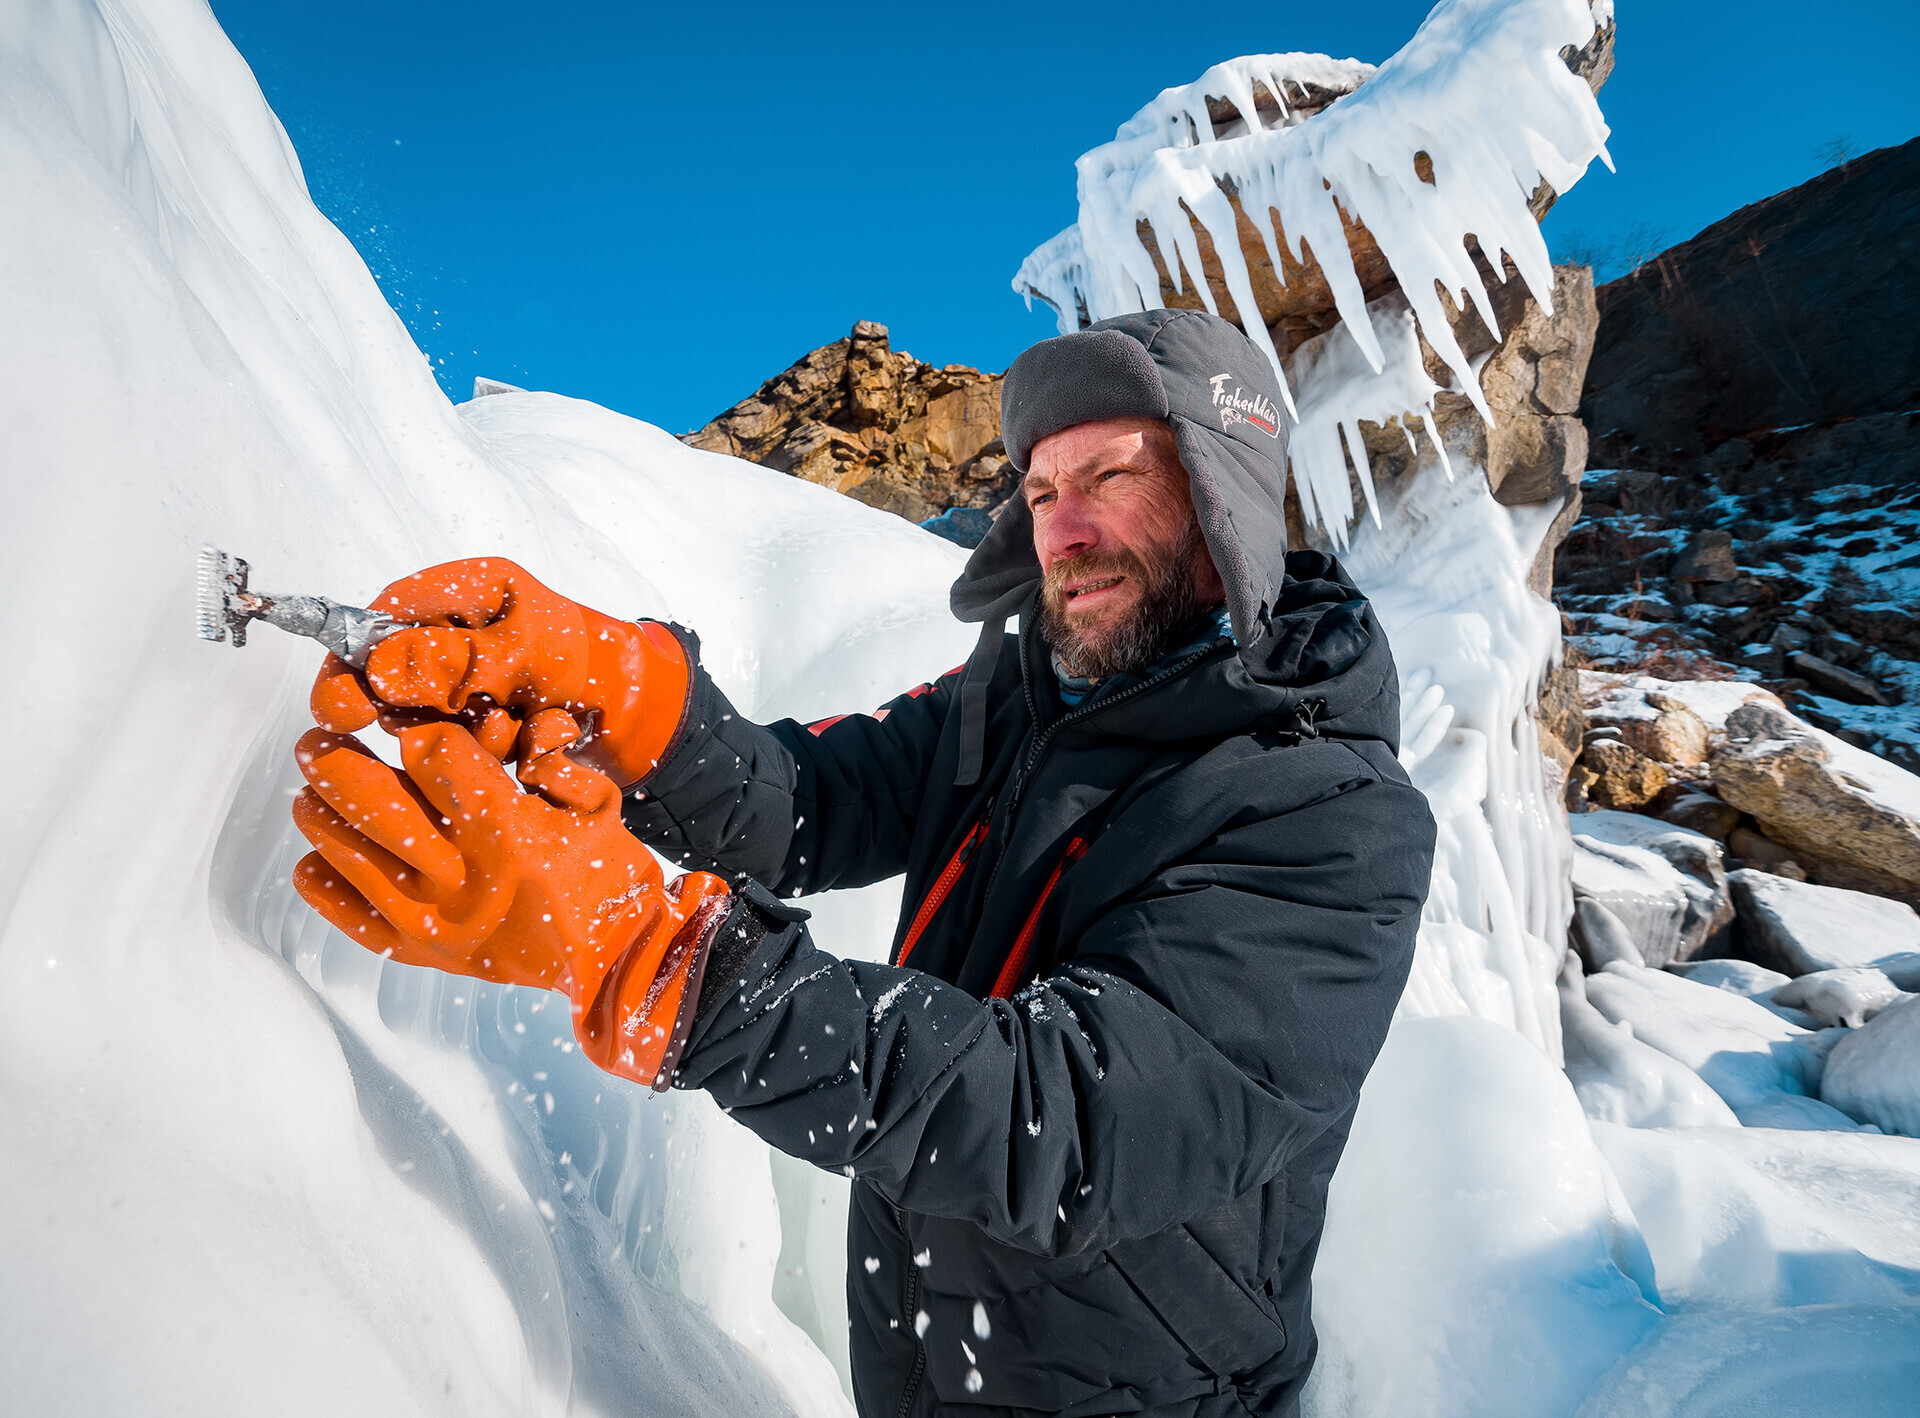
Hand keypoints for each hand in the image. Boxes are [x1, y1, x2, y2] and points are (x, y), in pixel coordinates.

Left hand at [291, 711, 730, 1087]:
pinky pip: (352, 918)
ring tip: (307, 792)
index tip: (402, 721)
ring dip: (320, 815)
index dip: (412, 729)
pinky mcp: (423, 952)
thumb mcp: (596, 801)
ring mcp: (435, 918)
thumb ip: (552, 758)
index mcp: (509, 829)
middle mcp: (462, 873)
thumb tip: (501, 726)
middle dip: (338, 762)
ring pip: (351, 853)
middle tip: (316, 742)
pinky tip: (313, 859)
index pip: (434, 756)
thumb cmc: (607, 877)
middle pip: (375, 800)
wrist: (615, 961)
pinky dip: (323, 887)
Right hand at [310, 558, 688, 789]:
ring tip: (513, 724)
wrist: (640, 713)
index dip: (355, 654)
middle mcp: (461, 631)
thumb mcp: (522, 653)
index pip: (387, 614)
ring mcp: (469, 677)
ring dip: (461, 728)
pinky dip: (486, 745)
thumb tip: (378, 671)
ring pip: (425, 711)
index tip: (342, 699)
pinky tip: (527, 740)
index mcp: (470, 591)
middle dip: (399, 701)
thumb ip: (452, 661)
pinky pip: (457, 738)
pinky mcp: (480, 717)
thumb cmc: (589, 663)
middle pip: (392, 666)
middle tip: (388, 720)